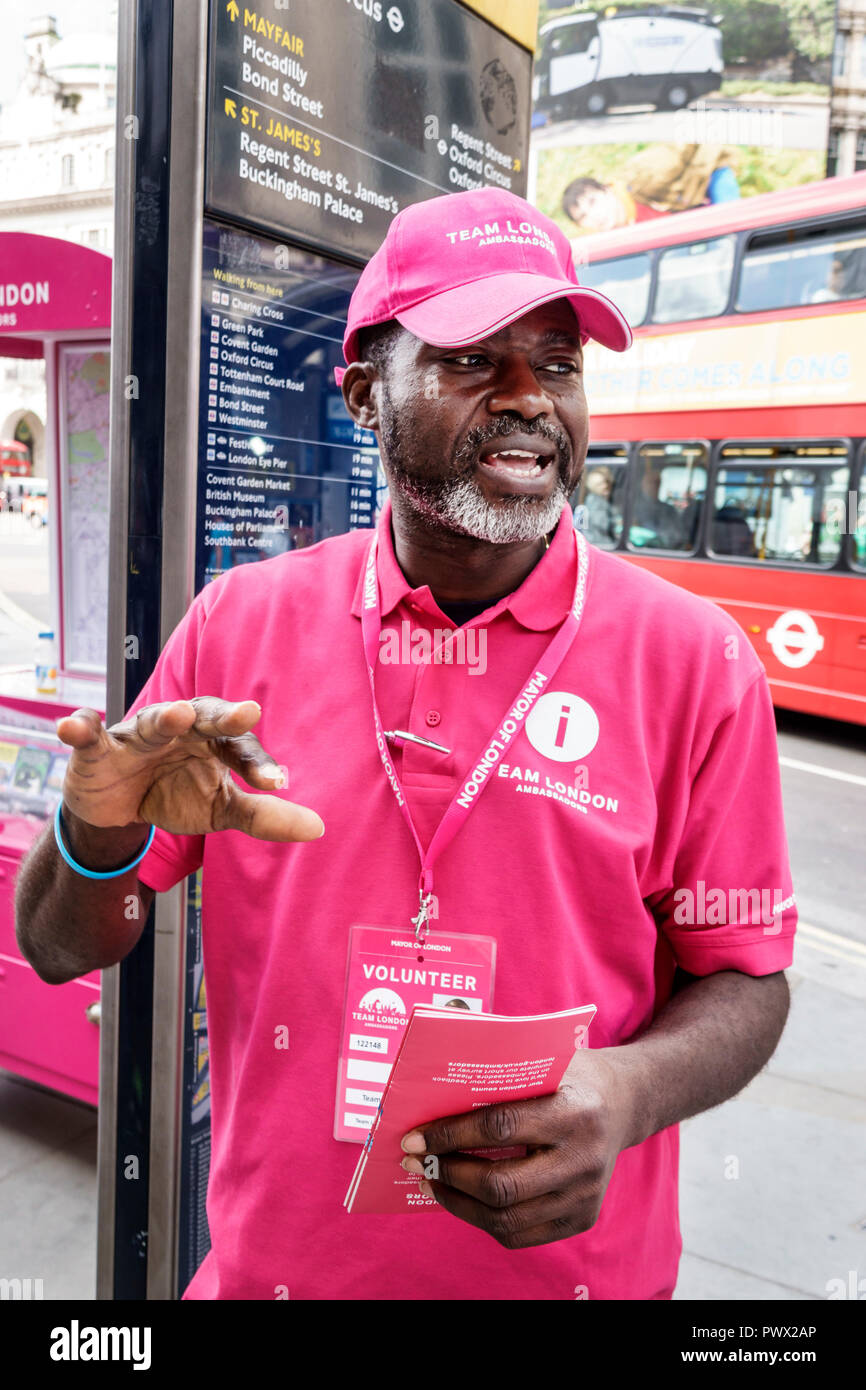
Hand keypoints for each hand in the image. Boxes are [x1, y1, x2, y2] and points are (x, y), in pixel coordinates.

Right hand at [56, 698, 323, 841]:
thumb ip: (264, 816)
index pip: (240, 747)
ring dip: (165, 717)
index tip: (277, 785)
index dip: (258, 764)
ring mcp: (138, 735)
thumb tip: (319, 828)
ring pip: (153, 721)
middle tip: (247, 714)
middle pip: (205, 717)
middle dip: (223, 716)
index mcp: (212, 740)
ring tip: (180, 714)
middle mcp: (179, 729)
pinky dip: (79, 728)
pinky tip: (72, 726)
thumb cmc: (177, 794)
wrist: (119, 811)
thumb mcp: (221, 810)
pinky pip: (89, 734)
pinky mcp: (98, 749)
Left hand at [400, 1051, 634, 1249]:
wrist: (623, 1104)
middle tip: (415, 1162)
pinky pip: (520, 1234)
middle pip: (501, 1184)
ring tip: (429, 1181)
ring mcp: (584, 1196)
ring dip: (457, 1202)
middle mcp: (584, 1160)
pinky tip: (460, 1200)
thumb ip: (500, 1072)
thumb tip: (431, 1080)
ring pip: (506, 1217)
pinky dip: (481, 1220)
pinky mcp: (581, 1219)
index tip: (413, 1138)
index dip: (450, 1135)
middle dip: (448, 1173)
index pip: (500, 1128)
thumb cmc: (570, 1077)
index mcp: (574, 1112)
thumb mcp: (545, 1062)